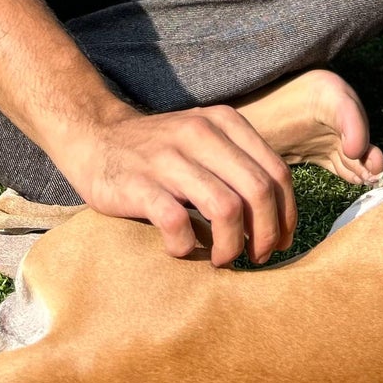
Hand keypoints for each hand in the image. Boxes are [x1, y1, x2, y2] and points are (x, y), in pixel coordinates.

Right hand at [54, 102, 298, 266]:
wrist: (95, 137)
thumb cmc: (161, 151)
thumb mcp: (207, 141)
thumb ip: (240, 165)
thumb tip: (281, 217)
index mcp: (224, 123)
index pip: (275, 172)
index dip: (286, 214)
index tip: (282, 241)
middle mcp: (200, 134)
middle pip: (257, 191)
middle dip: (266, 234)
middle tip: (257, 257)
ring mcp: (168, 158)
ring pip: (225, 208)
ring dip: (231, 246)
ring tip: (223, 259)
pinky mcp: (139, 184)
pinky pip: (177, 222)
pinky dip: (186, 246)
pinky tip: (182, 250)